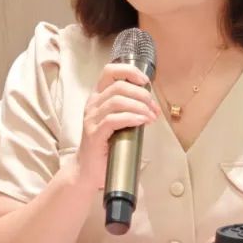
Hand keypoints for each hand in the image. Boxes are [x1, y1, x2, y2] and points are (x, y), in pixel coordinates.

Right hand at [73, 63, 160, 189]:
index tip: (145, 81)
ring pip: (117, 101)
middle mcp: (93, 105)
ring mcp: (91, 119)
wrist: (88, 170)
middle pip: (118, 86)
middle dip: (141, 94)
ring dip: (139, 106)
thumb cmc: (106, 145)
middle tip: (154, 107)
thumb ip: (129, 108)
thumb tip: (151, 102)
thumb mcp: (117, 121)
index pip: (110, 71)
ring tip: (151, 116)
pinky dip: (132, 118)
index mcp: (98, 97)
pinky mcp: (94, 134)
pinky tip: (142, 122)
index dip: (129, 72)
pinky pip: (113, 120)